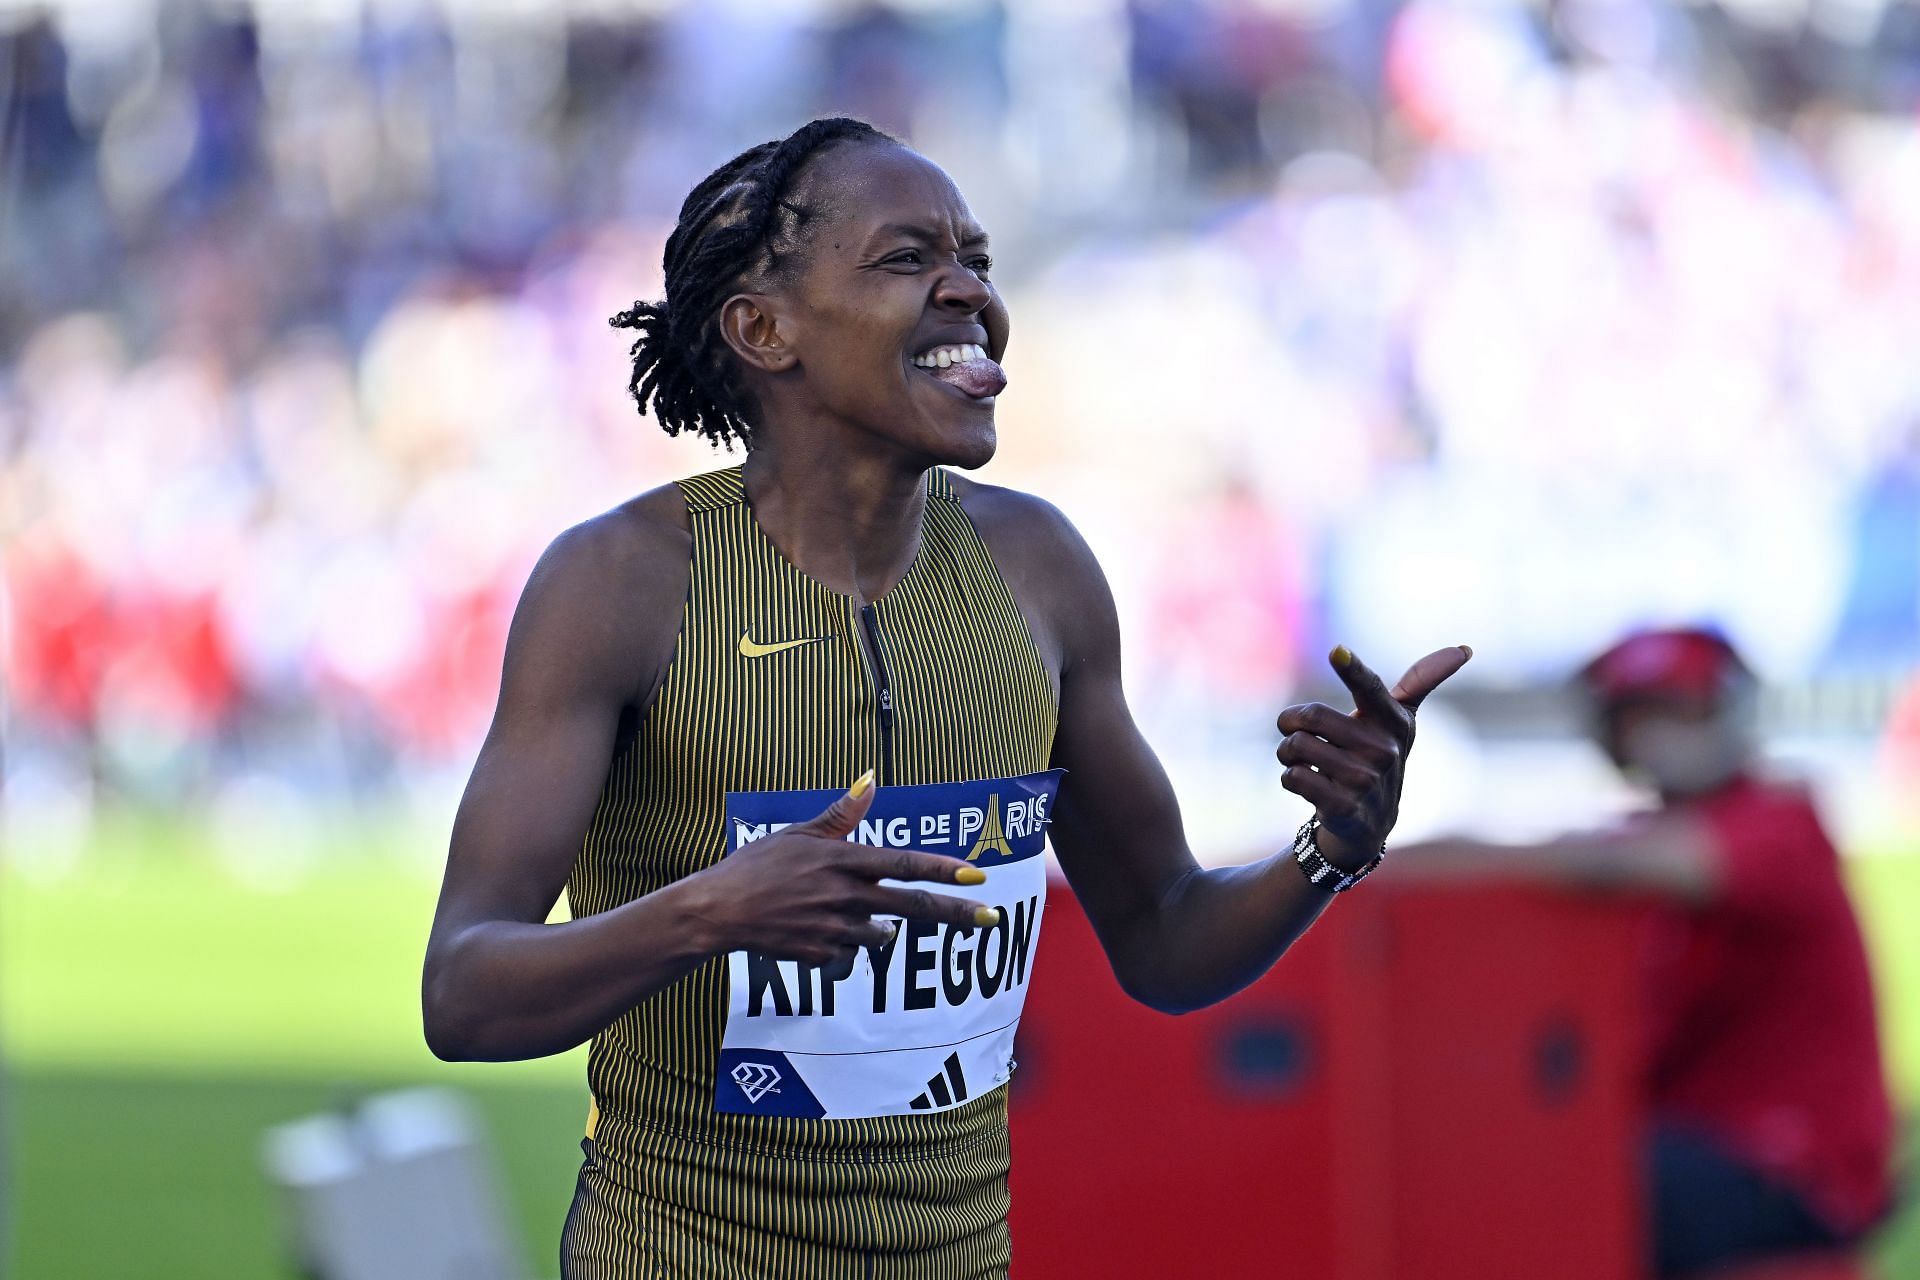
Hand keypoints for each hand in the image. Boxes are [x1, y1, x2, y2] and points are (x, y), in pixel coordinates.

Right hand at [684, 770, 997, 966]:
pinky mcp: (822, 956)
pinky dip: (842, 944)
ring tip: (838, 912)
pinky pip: (849, 953)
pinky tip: (814, 930)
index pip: (904, 864)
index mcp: (843, 860)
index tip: (977, 874)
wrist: (718, 911)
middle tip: (991, 917)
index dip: (944, 869)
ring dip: (877, 927)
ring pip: (881, 935)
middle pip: (913, 907)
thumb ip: (841, 814)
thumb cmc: (756, 866)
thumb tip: (870, 780)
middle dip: (956, 913)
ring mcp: (835, 929)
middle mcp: (846, 895)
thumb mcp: (799, 833)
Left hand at [1275, 644, 1472, 870]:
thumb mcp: (1399, 720)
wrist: (1369, 821)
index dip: (1352, 669)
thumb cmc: (1377, 755)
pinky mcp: (1344, 807)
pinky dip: (1289, 778)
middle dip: (1291, 723)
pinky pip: (1294, 777)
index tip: (1337, 650)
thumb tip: (1464, 649)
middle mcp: (1384, 750)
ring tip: (1304, 761)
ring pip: (1297, 746)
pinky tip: (1308, 786)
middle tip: (1297, 733)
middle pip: (1313, 715)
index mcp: (1394, 721)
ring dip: (1287, 752)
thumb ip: (1420, 681)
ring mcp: (1365, 781)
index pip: (1370, 689)